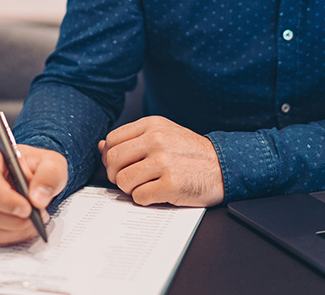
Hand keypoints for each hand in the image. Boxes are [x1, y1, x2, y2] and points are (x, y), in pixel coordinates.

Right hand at [0, 142, 67, 245]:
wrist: (33, 178)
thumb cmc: (37, 167)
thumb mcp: (52, 163)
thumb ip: (50, 175)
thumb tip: (38, 198)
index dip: (4, 198)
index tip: (27, 208)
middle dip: (14, 219)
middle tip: (38, 215)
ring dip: (15, 229)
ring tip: (34, 219)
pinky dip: (10, 236)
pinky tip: (24, 226)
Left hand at [99, 116, 224, 206]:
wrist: (223, 166)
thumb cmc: (190, 153)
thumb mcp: (163, 135)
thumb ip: (133, 139)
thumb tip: (101, 147)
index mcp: (152, 125)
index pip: (111, 141)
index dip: (110, 157)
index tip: (121, 165)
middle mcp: (156, 140)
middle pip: (112, 161)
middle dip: (116, 175)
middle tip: (130, 180)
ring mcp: (164, 162)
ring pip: (123, 181)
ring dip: (131, 189)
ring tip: (147, 185)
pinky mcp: (171, 184)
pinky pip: (139, 197)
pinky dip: (145, 199)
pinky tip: (158, 193)